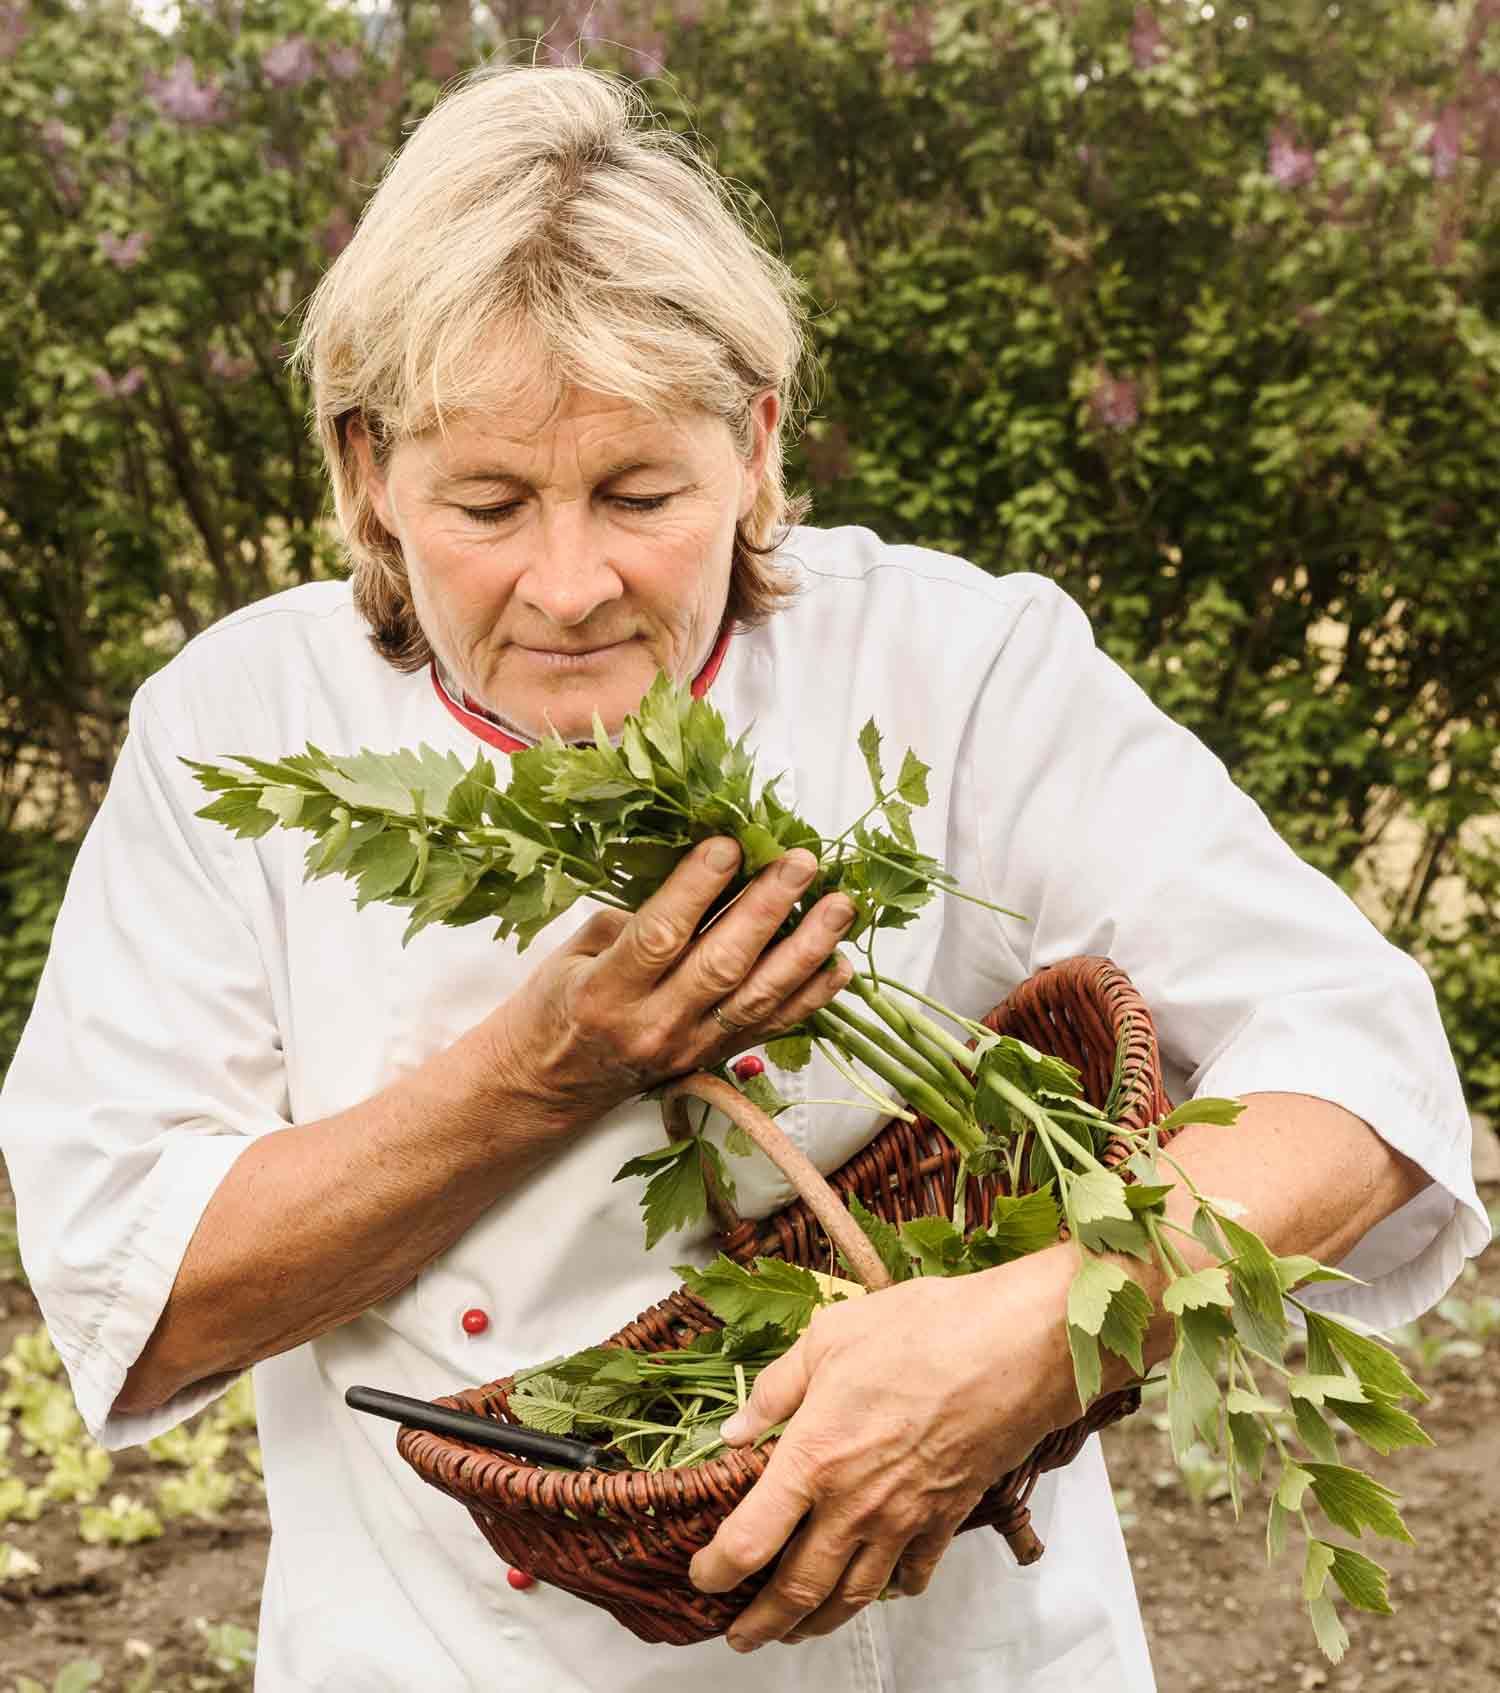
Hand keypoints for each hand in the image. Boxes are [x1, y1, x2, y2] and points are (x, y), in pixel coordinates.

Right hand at [489, 838, 854, 1124]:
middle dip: (768, 908)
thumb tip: (697, 881)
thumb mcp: (571, 955)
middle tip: (801, 863)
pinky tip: (839, 964)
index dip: (697, 889)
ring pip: (758, 998)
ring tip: (839, 906)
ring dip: (806, 949)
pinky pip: (770, 1028)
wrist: (549, 1086)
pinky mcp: (711, 1061)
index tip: (728, 844)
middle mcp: (652, 1026)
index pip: (659, 936)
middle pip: (722, 964)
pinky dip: (811, 997)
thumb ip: (630, 921)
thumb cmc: (556, 1007)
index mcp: (605, 993)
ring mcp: (688, 1049)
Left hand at [688, 1246, 1081, 1652]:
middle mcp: (854, 1504)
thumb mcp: (828, 1338)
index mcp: (813, 1458)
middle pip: (798, 1589)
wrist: (1013, 1349)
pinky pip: (913, 1574)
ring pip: (853, 1595)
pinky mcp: (946, 1518)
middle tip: (740, 1636)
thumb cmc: (921, 1331)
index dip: (717, 1571)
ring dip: (817, 1622)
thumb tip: (735, 1429)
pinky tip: (881, 1586)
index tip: (702, 1576)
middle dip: (762, 1623)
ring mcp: (904, 1519)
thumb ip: (775, 1390)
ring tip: (796, 1632)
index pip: (749, 1541)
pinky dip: (891, 1590)